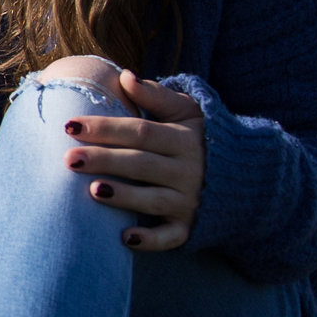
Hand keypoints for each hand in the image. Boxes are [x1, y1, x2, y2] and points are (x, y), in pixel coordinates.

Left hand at [62, 69, 204, 252]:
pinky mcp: (189, 228)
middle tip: (68, 159)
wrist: (248, 177)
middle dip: (104, 160)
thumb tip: (126, 76)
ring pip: (153, 199)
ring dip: (124, 196)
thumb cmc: (202, 139)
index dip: (106, 128)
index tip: (70, 125)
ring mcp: (189, 201)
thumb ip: (157, 96)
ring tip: (93, 190)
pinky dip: (150, 240)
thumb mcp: (188, 112)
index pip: (140, 131)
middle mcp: (188, 170)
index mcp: (184, 139)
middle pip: (140, 163)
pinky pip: (170, 237)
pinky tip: (125, 239)